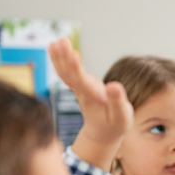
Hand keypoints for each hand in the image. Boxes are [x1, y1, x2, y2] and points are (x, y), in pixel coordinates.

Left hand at [49, 38, 132, 169]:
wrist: (101, 133)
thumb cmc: (114, 124)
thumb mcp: (121, 116)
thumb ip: (118, 102)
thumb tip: (113, 86)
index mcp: (92, 98)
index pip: (81, 81)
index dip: (76, 68)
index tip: (72, 54)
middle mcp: (82, 92)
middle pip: (70, 74)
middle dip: (64, 57)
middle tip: (61, 40)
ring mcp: (78, 89)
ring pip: (64, 72)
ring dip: (59, 56)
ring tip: (55, 41)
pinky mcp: (78, 86)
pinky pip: (65, 72)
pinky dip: (58, 60)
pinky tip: (54, 48)